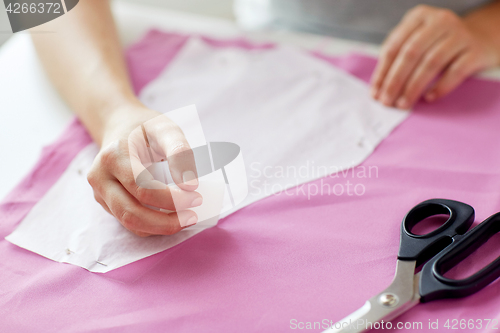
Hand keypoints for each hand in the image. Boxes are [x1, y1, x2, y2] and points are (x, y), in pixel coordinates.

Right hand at [87, 106, 201, 236]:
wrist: (119, 126)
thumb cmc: (145, 128)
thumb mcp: (165, 129)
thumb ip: (179, 152)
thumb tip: (190, 184)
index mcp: (113, 156)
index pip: (142, 188)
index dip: (171, 198)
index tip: (196, 197)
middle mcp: (100, 177)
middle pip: (131, 212)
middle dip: (166, 221)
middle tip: (192, 217)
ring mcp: (99, 192)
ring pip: (129, 223)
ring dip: (160, 228)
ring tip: (185, 220)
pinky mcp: (105, 202)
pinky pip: (129, 222)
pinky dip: (152, 227)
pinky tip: (172, 218)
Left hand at [371, 5, 499, 108]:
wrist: (480, 38)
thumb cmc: (438, 43)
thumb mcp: (416, 40)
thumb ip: (396, 58)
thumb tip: (378, 88)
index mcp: (418, 17)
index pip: (394, 47)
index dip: (382, 72)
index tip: (375, 93)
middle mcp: (440, 21)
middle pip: (411, 54)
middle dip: (395, 81)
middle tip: (386, 101)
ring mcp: (459, 34)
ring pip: (431, 63)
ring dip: (413, 87)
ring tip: (403, 104)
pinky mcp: (475, 50)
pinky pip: (455, 71)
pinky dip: (440, 86)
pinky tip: (428, 97)